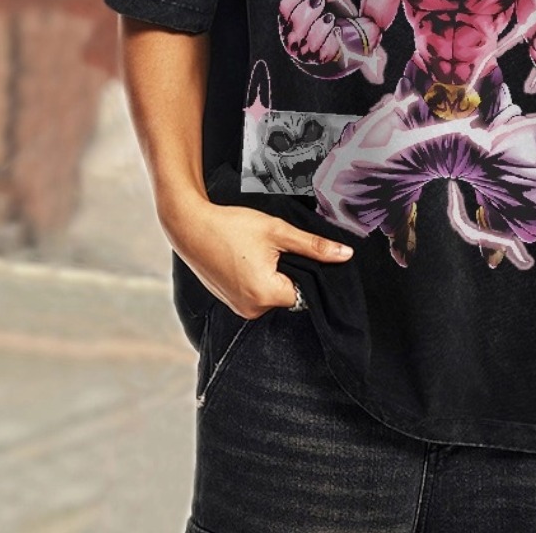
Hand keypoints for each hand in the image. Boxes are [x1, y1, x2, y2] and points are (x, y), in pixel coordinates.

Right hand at [162, 194, 353, 317]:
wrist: (190, 226)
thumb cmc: (231, 227)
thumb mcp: (278, 231)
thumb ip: (313, 246)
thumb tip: (345, 255)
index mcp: (266, 295)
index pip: (305, 292)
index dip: (308, 271)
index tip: (299, 252)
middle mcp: (252, 309)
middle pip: (290, 294)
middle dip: (290, 272)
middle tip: (276, 248)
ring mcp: (239, 308)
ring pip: (273, 293)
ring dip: (274, 275)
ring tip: (258, 252)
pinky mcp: (231, 302)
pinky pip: (257, 294)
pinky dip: (259, 278)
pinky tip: (249, 258)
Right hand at [279, 0, 340, 64]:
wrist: (336, 47)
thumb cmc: (326, 20)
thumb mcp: (324, 4)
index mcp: (289, 21)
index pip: (285, 7)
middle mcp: (293, 37)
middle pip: (294, 21)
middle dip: (308, 9)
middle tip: (320, 1)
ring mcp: (305, 50)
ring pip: (307, 38)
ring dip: (319, 26)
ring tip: (330, 17)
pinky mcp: (320, 58)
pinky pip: (323, 50)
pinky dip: (329, 38)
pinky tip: (336, 30)